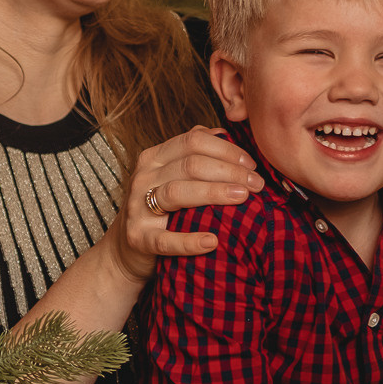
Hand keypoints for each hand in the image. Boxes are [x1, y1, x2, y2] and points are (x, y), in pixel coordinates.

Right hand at [111, 127, 262, 280]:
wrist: (126, 250)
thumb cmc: (160, 211)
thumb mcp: (171, 176)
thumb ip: (193, 154)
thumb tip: (224, 133)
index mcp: (154, 158)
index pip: (193, 141)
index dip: (227, 150)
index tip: (252, 164)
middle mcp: (143, 177)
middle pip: (191, 164)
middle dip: (230, 171)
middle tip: (257, 184)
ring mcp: (137, 207)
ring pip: (177, 192)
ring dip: (214, 193)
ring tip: (243, 198)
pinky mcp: (137, 238)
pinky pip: (165, 239)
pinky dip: (189, 241)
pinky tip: (212, 241)